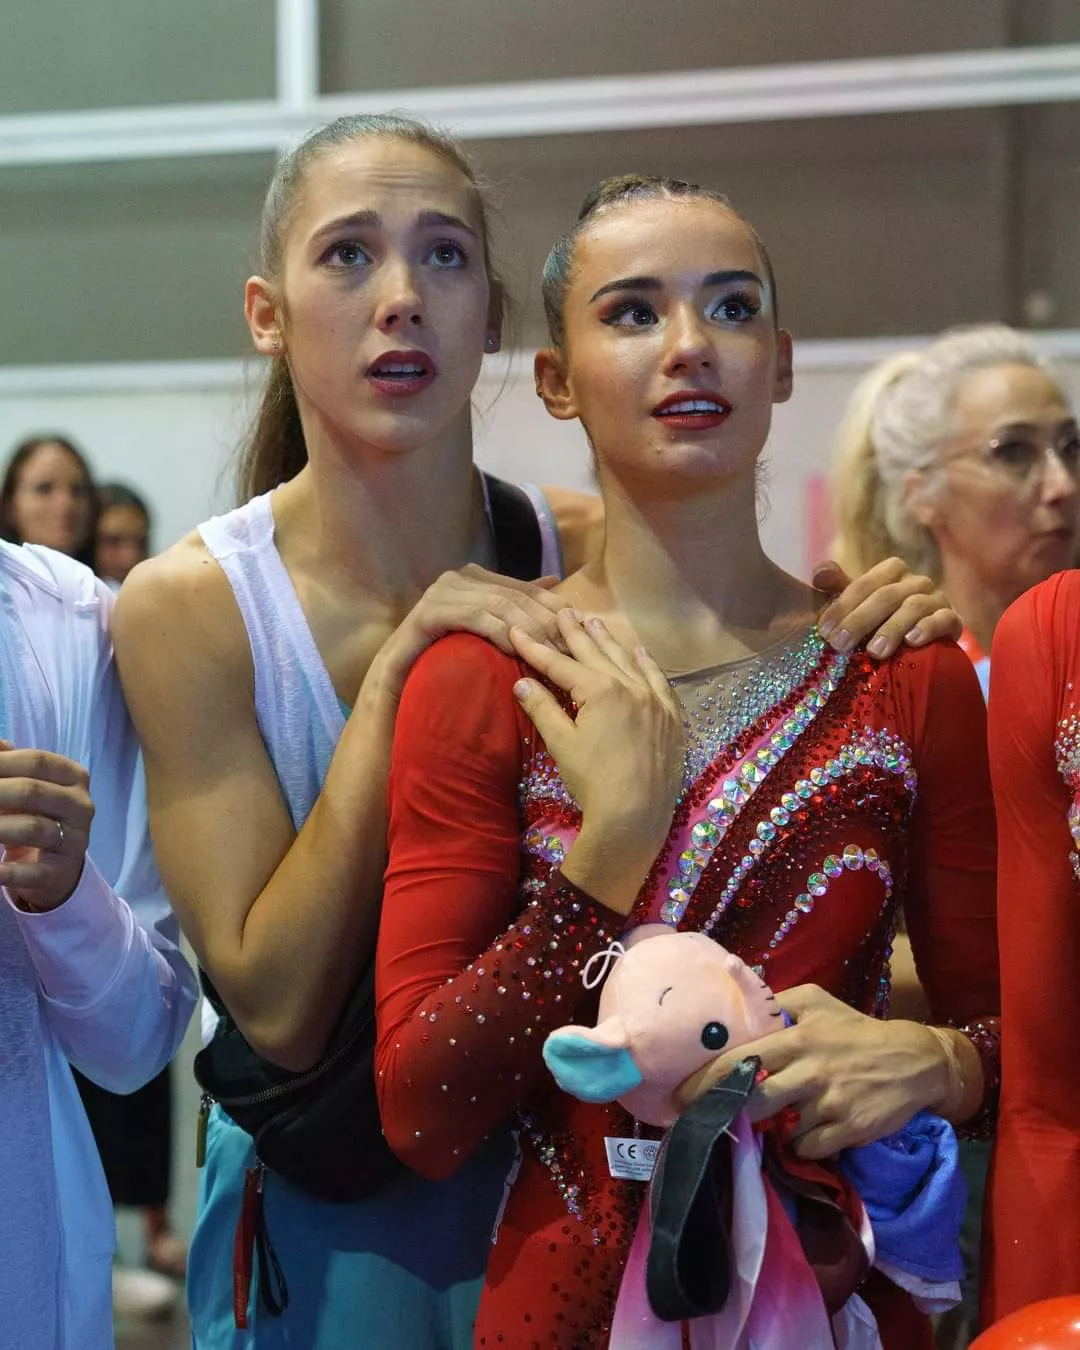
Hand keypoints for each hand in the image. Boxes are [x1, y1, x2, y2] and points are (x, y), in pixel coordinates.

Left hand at [0, 742, 93, 911]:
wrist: (54, 867)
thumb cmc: (35, 814)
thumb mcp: (26, 784)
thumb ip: (7, 761)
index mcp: (74, 777)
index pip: (36, 761)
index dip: (1, 762)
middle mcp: (81, 806)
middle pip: (32, 791)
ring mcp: (75, 840)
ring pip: (32, 828)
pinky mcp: (59, 873)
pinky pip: (29, 871)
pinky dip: (3, 871)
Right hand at [372, 565, 569, 702]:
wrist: (397, 687)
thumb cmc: (445, 664)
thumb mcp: (488, 635)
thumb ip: (516, 605)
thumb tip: (553, 581)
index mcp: (476, 578)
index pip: (527, 590)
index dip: (558, 609)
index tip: (584, 631)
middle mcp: (458, 578)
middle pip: (516, 596)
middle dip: (548, 621)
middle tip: (574, 646)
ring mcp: (441, 592)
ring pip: (498, 605)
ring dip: (529, 629)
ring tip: (553, 653)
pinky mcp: (428, 612)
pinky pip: (473, 617)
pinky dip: (498, 632)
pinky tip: (516, 649)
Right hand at [510, 612, 685, 913]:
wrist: (635, 815)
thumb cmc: (593, 781)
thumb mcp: (562, 744)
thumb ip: (543, 708)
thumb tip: (522, 682)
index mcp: (599, 690)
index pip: (560, 663)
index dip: (536, 647)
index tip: (517, 630)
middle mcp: (629, 686)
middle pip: (595, 652)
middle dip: (574, 632)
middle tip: (560, 610)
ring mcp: (654, 699)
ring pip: (627, 660)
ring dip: (608, 640)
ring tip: (593, 621)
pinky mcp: (670, 716)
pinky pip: (658, 680)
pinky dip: (645, 663)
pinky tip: (638, 651)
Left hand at [674, 983, 948, 1158]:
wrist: (914, 1062)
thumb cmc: (855, 1030)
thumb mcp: (816, 1001)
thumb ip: (775, 1001)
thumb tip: (735, 989)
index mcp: (796, 1037)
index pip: (740, 1060)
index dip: (706, 1080)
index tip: (680, 1095)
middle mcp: (809, 1070)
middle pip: (753, 1099)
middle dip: (729, 1112)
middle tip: (714, 1118)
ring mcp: (828, 1103)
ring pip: (780, 1126)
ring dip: (774, 1126)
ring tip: (782, 1114)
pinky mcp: (847, 1131)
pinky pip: (807, 1145)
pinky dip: (802, 1142)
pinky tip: (811, 1127)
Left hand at [813, 557, 960, 658]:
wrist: (922, 649)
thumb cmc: (879, 625)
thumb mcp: (856, 608)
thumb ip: (838, 590)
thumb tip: (819, 574)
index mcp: (891, 573)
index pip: (865, 583)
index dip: (843, 605)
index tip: (824, 631)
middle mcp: (916, 582)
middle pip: (887, 595)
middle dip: (860, 621)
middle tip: (840, 645)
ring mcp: (937, 599)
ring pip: (914, 606)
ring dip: (892, 629)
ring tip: (875, 652)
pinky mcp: (953, 620)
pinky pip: (943, 619)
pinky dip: (927, 628)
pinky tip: (912, 642)